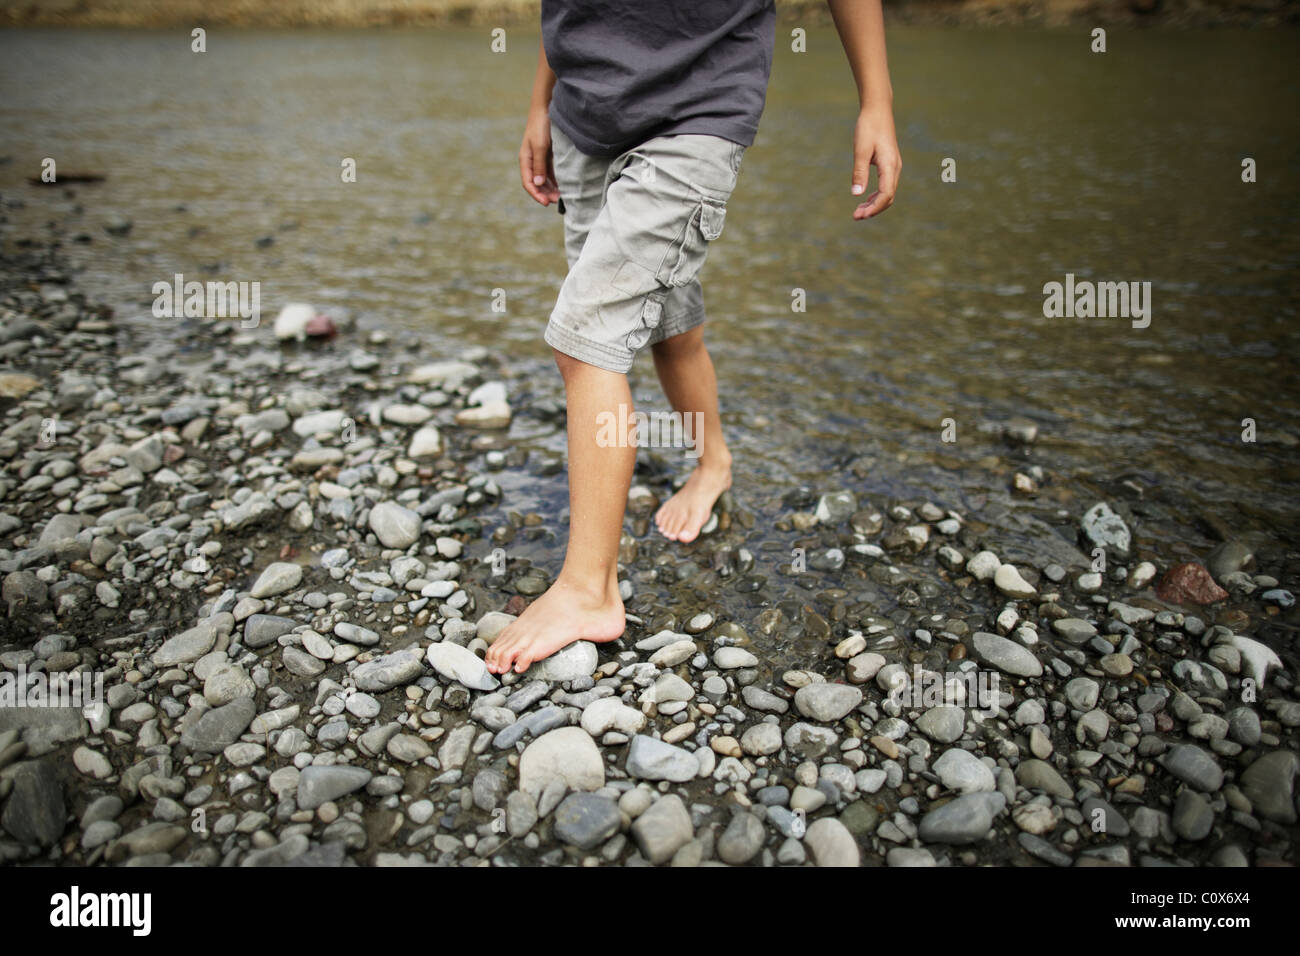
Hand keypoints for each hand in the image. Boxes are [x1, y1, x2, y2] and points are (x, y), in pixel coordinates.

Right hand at [520, 106, 559, 205]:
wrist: (546, 107)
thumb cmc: (541, 126)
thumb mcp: (540, 146)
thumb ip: (539, 165)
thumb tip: (538, 184)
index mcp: (526, 159)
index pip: (528, 182)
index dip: (536, 194)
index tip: (547, 202)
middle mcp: (532, 161)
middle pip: (536, 183)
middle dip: (545, 193)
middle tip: (557, 201)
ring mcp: (540, 158)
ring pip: (544, 178)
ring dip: (551, 188)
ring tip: (561, 196)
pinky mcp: (548, 154)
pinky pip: (551, 171)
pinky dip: (556, 179)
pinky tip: (563, 185)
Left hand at [850, 103, 900, 218]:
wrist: (877, 110)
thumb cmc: (868, 127)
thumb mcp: (860, 150)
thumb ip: (859, 172)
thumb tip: (856, 194)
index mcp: (889, 165)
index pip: (885, 194)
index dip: (873, 208)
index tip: (859, 215)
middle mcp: (895, 168)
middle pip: (888, 197)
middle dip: (873, 209)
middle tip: (855, 216)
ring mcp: (894, 166)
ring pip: (887, 193)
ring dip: (874, 204)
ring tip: (858, 211)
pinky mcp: (889, 164)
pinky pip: (886, 185)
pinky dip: (876, 195)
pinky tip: (864, 199)